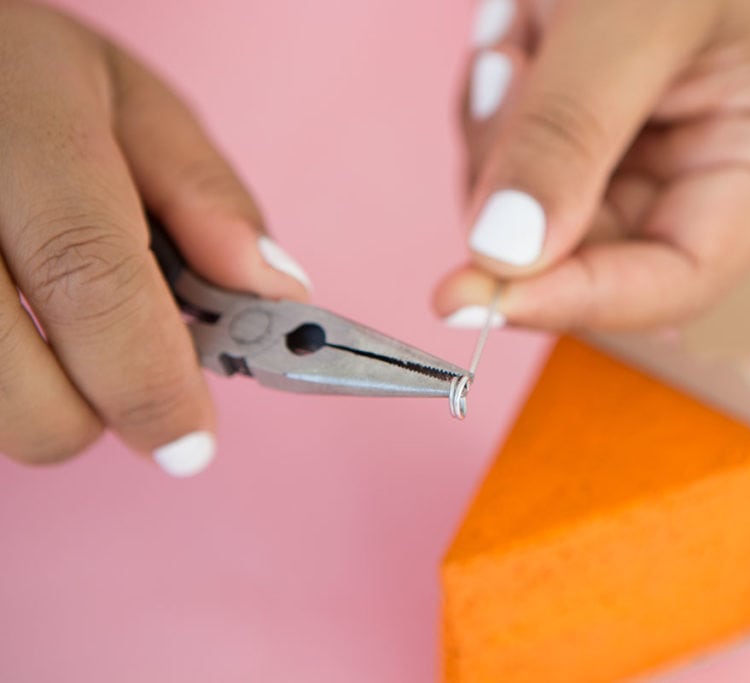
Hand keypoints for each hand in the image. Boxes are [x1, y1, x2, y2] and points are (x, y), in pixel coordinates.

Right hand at [0, 3, 310, 473]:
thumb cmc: (25, 76)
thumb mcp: (129, 100)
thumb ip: (205, 195)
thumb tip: (277, 295)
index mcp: (24, 136)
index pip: (91, 283)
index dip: (150, 383)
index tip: (190, 443)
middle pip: (23, 389)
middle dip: (95, 413)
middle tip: (125, 373)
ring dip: (38, 398)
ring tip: (52, 319)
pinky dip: (3, 380)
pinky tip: (9, 318)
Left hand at [435, 0, 749, 329]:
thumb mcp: (637, 17)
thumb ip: (572, 134)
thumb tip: (505, 255)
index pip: (673, 281)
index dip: (574, 302)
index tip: (472, 294)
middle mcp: (702, 176)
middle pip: (585, 254)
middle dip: (518, 189)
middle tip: (502, 81)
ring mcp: (639, 160)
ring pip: (531, 217)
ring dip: (500, 135)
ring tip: (526, 39)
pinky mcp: (586, 138)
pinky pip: (510, 165)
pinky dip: (493, 109)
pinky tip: (520, 41)